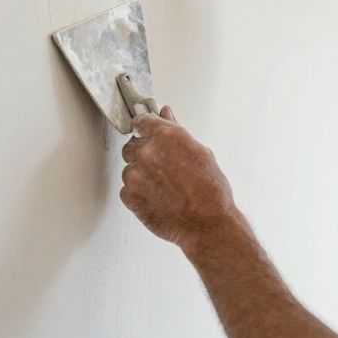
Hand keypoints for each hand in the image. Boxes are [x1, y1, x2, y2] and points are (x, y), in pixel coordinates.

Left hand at [120, 106, 238, 252]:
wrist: (207, 224)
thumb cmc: (210, 191)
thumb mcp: (200, 152)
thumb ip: (176, 130)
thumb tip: (165, 114)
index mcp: (166, 136)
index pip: (141, 121)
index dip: (144, 128)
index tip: (145, 132)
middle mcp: (148, 152)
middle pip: (132, 145)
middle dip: (144, 154)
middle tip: (162, 169)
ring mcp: (135, 174)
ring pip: (129, 168)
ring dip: (141, 175)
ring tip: (163, 188)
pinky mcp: (129, 195)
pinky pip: (127, 188)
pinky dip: (138, 193)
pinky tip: (157, 198)